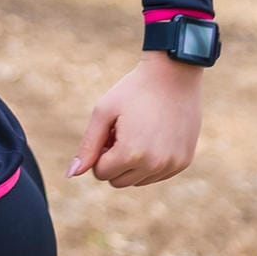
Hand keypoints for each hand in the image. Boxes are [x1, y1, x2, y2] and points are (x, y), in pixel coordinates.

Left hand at [66, 52, 203, 186]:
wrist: (174, 74)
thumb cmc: (134, 90)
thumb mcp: (104, 113)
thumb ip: (87, 146)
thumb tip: (72, 174)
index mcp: (131, 153)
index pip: (100, 173)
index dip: (99, 152)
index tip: (108, 131)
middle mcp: (154, 164)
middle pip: (118, 181)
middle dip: (114, 161)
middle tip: (121, 132)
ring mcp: (172, 165)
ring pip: (138, 181)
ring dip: (132, 163)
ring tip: (138, 133)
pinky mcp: (184, 161)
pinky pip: (157, 175)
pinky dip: (151, 162)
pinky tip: (154, 136)